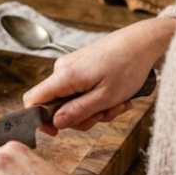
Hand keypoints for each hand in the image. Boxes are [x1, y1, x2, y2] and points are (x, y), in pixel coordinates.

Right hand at [25, 17, 175, 134]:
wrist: (142, 42)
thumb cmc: (128, 66)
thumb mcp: (106, 97)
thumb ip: (78, 112)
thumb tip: (55, 123)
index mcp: (64, 76)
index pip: (33, 100)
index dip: (39, 120)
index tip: (57, 132)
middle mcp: (62, 69)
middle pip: (56, 105)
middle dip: (81, 116)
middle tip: (105, 114)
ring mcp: (71, 68)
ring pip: (71, 100)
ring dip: (94, 109)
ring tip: (117, 104)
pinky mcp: (80, 67)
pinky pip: (80, 91)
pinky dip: (96, 99)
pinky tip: (115, 96)